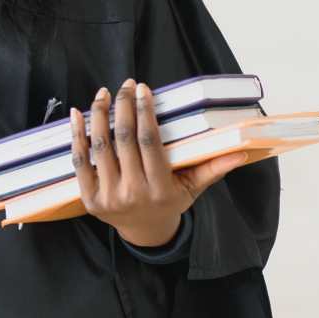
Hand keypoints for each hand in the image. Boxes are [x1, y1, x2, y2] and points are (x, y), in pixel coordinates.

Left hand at [69, 78, 249, 247]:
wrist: (144, 232)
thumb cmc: (170, 203)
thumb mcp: (193, 188)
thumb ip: (213, 168)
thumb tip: (242, 151)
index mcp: (160, 189)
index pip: (149, 142)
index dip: (144, 112)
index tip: (143, 89)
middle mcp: (133, 193)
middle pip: (124, 140)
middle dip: (123, 106)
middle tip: (125, 85)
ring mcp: (108, 197)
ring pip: (100, 147)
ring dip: (99, 115)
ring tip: (104, 94)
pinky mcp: (88, 198)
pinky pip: (78, 161)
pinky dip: (76, 135)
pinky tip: (77, 113)